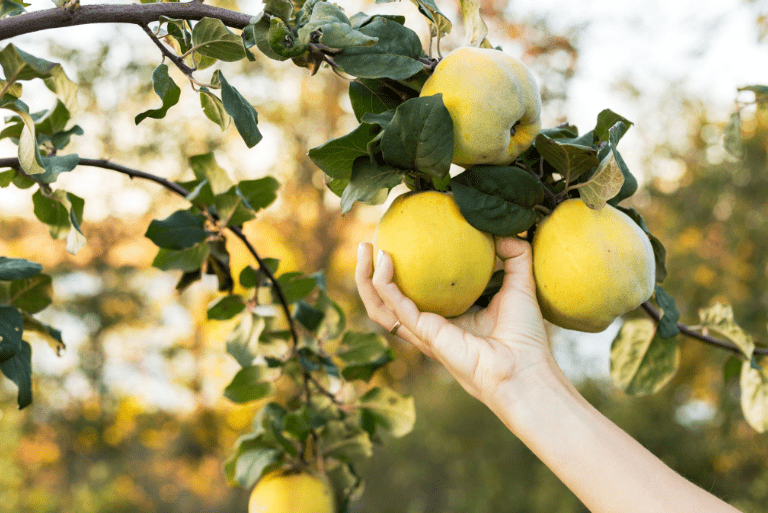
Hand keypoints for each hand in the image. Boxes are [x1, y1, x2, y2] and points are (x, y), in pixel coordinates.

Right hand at [355, 236, 554, 404]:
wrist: (525, 368)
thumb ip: (515, 256)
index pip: (412, 294)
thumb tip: (504, 233)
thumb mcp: (520, 285)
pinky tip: (385, 259)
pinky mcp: (425, 334)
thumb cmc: (525, 337)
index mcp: (446, 317)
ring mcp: (423, 333)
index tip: (397, 241)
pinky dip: (384, 283)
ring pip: (378, 306)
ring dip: (364, 278)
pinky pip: (395, 307)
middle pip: (384, 301)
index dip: (399, 272)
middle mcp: (429, 326)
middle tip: (367, 244)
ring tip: (364, 248)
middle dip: (368, 274)